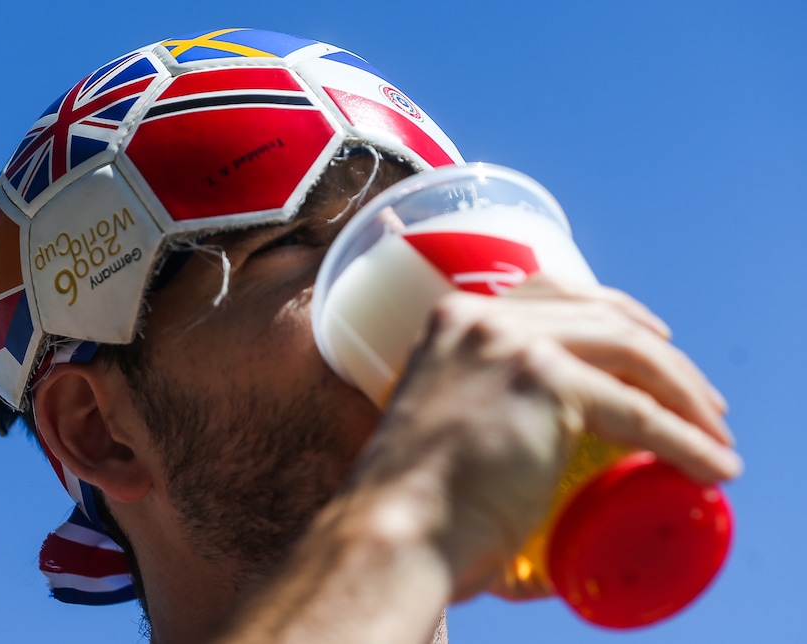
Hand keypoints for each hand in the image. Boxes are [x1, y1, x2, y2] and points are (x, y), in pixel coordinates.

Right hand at [352, 275, 741, 601]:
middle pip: (599, 313)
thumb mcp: (449, 421)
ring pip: (628, 349)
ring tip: (711, 427)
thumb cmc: (417, 500)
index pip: (551, 292)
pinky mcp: (546, 381)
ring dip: (682, 390)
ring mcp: (514, 343)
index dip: (615, 313)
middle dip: (661, 355)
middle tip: (696, 395)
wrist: (395, 529)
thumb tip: (558, 428)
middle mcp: (483, 317)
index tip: (654, 342)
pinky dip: (684, 439)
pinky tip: (709, 461)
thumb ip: (491, 400)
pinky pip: (639, 410)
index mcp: (455, 320)